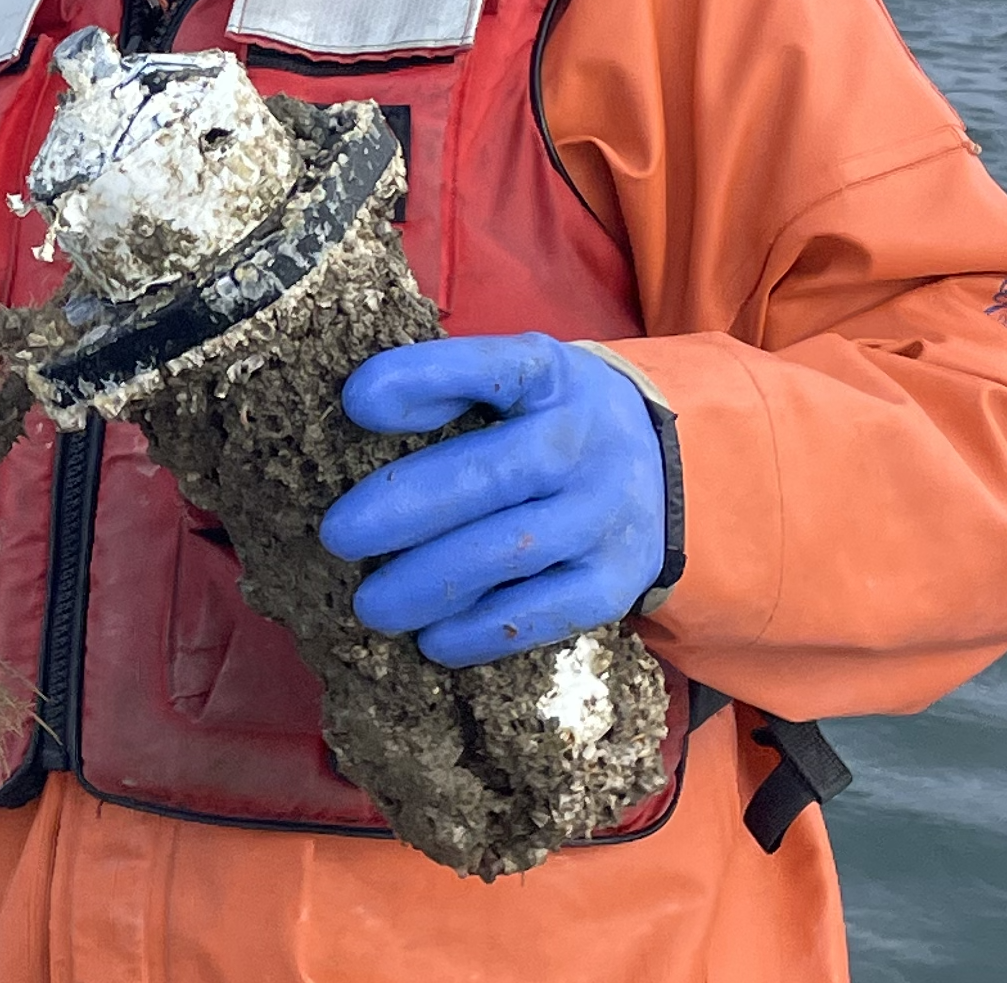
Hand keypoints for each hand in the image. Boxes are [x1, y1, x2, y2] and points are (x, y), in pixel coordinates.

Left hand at [318, 333, 665, 667]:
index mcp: (551, 374)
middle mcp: (584, 440)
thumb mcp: (516, 379)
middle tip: (339, 535)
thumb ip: (451, 385)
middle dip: (407, 507)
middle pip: (493, 475)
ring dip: (431, 583)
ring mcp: (604, 514)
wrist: (667, 467)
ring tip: (372, 603)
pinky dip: (481, 632)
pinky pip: (544, 615)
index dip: (421, 379)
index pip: (490, 366)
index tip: (356, 402)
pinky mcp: (614, 581)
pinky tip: (432, 640)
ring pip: (511, 553)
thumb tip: (365, 407)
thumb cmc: (552, 417)